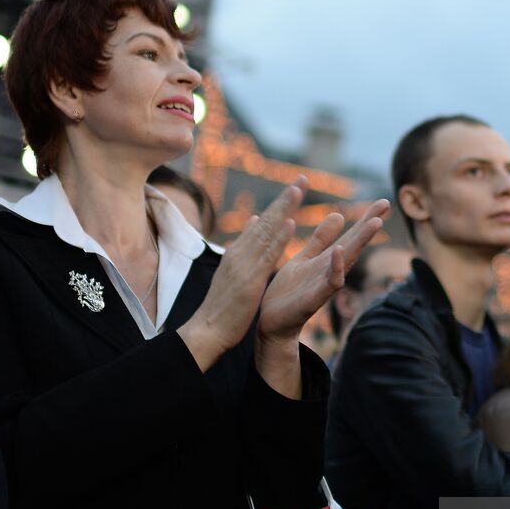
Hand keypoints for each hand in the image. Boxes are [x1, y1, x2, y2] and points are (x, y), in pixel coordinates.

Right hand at [178, 180, 304, 368]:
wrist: (207, 330)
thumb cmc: (222, 305)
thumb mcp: (232, 272)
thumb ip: (243, 247)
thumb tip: (252, 220)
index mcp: (238, 252)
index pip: (261, 224)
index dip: (278, 205)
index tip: (294, 188)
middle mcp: (240, 253)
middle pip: (266, 221)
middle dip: (285, 199)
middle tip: (302, 179)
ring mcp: (244, 264)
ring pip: (267, 232)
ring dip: (283, 210)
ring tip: (298, 190)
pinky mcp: (250, 279)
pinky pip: (267, 256)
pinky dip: (278, 238)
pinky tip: (290, 224)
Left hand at [257, 198, 390, 342]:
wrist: (272, 323)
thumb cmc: (289, 292)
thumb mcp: (305, 258)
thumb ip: (321, 240)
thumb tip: (339, 214)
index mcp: (326, 260)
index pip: (350, 235)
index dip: (365, 218)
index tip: (383, 201)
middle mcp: (330, 270)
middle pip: (354, 244)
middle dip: (369, 225)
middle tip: (386, 203)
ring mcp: (324, 284)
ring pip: (347, 260)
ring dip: (361, 241)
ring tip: (374, 222)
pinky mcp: (314, 299)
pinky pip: (329, 282)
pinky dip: (336, 267)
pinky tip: (340, 250)